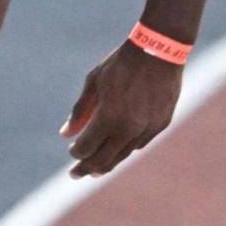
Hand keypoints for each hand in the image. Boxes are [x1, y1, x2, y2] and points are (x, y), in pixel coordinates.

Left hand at [60, 40, 181, 177]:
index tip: (71, 151)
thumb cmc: (121, 63)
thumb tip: (64, 134)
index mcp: (109, 117)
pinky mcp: (161, 125)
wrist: (158, 51)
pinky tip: (117, 150)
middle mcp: (129, 129)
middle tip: (75, 174)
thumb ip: (80, 110)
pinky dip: (125, 149)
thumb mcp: (94, 81)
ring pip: (123, 155)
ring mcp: (147, 129)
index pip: (87, 147)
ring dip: (107, 163)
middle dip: (86, 168)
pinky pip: (139, 144)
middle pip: (103, 159)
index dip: (76, 152)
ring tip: (95, 168)